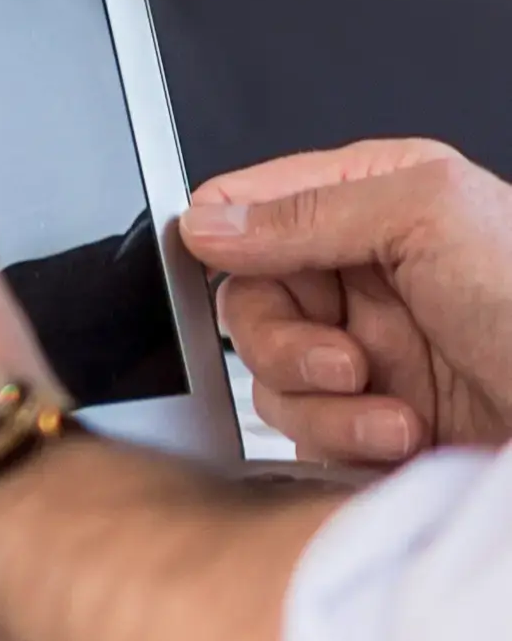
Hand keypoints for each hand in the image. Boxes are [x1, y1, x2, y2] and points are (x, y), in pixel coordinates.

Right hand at [189, 138, 511, 467]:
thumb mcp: (431, 218)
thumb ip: (311, 209)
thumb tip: (209, 220)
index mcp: (379, 201)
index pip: (253, 204)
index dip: (227, 236)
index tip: (221, 263)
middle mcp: (369, 275)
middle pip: (248, 296)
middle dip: (281, 337)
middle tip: (335, 357)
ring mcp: (371, 351)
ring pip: (270, 371)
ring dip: (320, 398)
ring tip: (386, 407)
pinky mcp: (374, 421)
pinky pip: (305, 431)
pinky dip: (343, 439)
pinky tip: (401, 437)